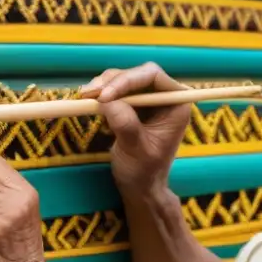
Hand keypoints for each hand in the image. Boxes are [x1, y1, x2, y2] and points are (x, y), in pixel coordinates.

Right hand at [80, 62, 190, 190]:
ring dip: (103, 86)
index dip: (127, 79)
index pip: (153, 76)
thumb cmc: (144, 171)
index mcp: (176, 104)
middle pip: (136, 74)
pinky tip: (89, 103)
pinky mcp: (133, 105)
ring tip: (85, 97)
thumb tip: (106, 100)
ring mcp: (148, 100)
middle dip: (112, 82)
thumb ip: (125, 123)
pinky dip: (101, 94)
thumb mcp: (136, 149)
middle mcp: (164, 96)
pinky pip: (116, 91)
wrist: (139, 187)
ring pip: (123, 80)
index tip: (105, 95)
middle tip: (88, 94)